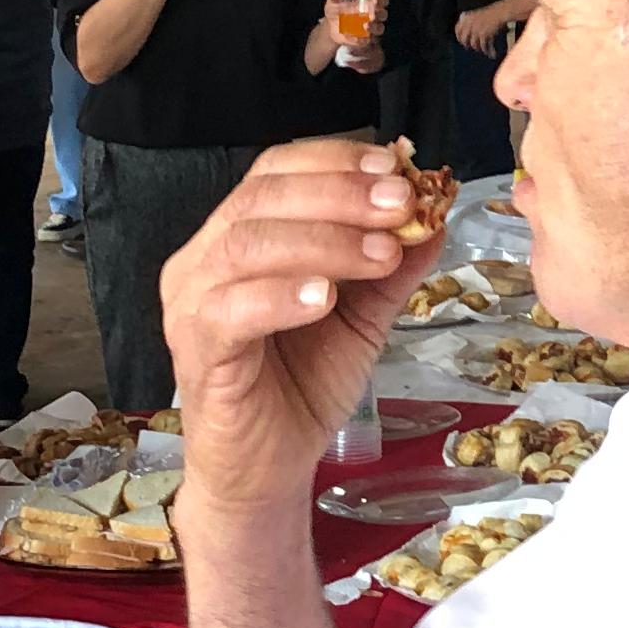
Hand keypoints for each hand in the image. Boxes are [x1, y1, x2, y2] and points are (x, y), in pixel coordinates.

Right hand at [161, 138, 437, 528]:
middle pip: (262, 198)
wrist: (267, 467)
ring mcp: (192, 306)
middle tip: (400, 205)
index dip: (334, 160)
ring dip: (323, 240)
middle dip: (339, 194)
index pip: (274, 171)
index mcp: (238, 236)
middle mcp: (203, 260)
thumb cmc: (303, 382)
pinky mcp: (197, 353)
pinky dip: (281, 295)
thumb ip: (392, 267)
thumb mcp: (362, 315)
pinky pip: (229, 311)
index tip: (395, 167)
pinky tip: (325, 296)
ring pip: (246, 245)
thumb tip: (436, 216)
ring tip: (381, 254)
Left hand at [455, 0, 522, 53]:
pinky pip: (483, 46)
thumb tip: (466, 36)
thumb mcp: (477, 15)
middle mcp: (469, 24)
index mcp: (467, 18)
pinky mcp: (483, 34)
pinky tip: (489, 52)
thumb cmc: (491, 14)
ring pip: (474, 44)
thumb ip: (470, 23)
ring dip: (478, 48)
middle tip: (470, 47)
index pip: (457, 29)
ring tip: (482, 50)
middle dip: (467, 45)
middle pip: (464, 39)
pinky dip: (486, 50)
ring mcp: (476, 30)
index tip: (461, 41)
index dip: (459, 36)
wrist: (500, 12)